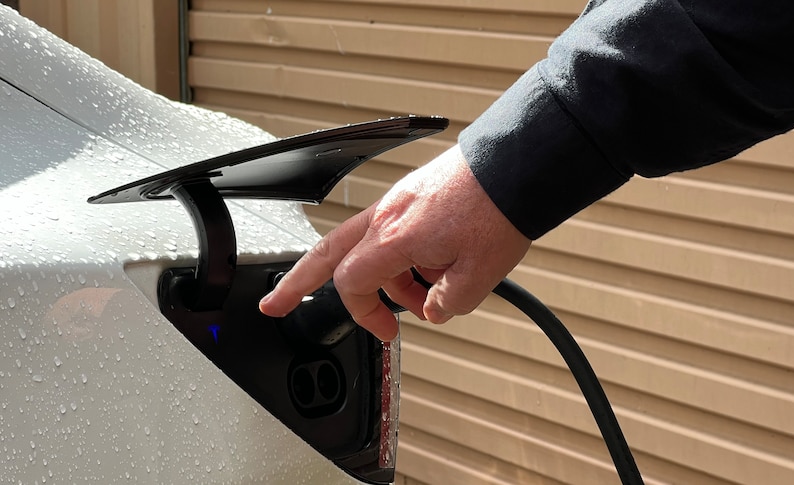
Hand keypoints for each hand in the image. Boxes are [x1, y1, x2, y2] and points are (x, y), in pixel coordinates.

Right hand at [259, 144, 531, 340]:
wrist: (517, 165)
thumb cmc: (498, 210)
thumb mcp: (479, 276)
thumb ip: (447, 303)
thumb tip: (432, 310)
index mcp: (394, 238)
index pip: (351, 283)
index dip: (364, 314)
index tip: (385, 331)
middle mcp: (387, 216)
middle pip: (326, 253)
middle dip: (297, 282)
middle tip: (276, 302)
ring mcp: (397, 201)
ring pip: (366, 246)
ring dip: (384, 278)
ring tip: (421, 297)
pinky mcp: (413, 194)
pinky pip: (390, 231)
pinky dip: (400, 256)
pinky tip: (433, 268)